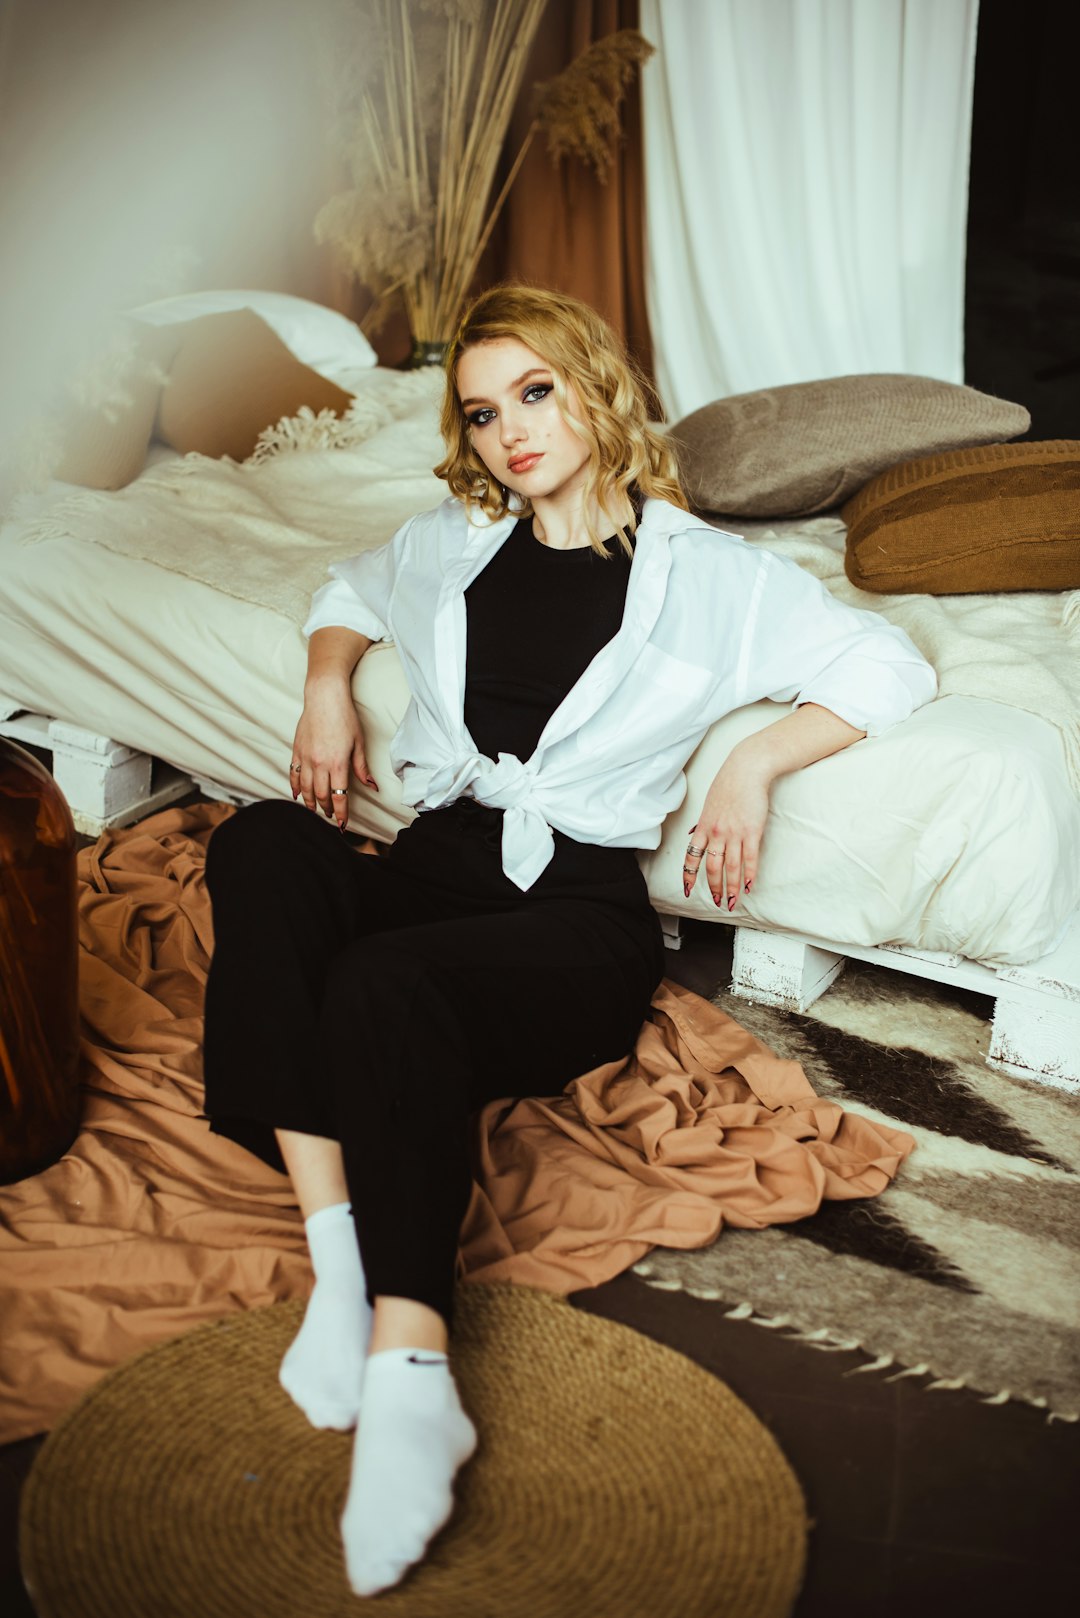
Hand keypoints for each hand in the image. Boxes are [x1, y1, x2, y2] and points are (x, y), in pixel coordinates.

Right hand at [289, 676, 377, 831]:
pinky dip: (294, 787)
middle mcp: (319, 764)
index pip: (339, 797)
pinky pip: (293, 773)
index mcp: (338, 764)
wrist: (324, 697)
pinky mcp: (296, 750)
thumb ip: (362, 768)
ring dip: (310, 802)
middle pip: (321, 795)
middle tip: (331, 816)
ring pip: (305, 788)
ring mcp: (306, 757)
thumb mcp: (359, 743)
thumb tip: (372, 786)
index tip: (343, 825)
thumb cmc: (345, 717)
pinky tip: (297, 795)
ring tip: (315, 809)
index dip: (341, 814)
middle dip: (327, 809)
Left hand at [682, 754, 771, 910]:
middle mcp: (716, 833)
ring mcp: (734, 833)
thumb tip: (695, 834)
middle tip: (716, 902)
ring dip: (731, 888)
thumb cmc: (729, 784)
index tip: (687, 890)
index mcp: (703, 827)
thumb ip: (703, 823)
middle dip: (713, 888)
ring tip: (732, 901)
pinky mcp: (752, 831)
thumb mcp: (709, 804)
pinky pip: (750, 859)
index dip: (688, 876)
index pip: (692, 857)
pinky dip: (750, 875)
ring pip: (731, 868)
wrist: (747, 770)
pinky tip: (749, 886)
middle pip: (712, 868)